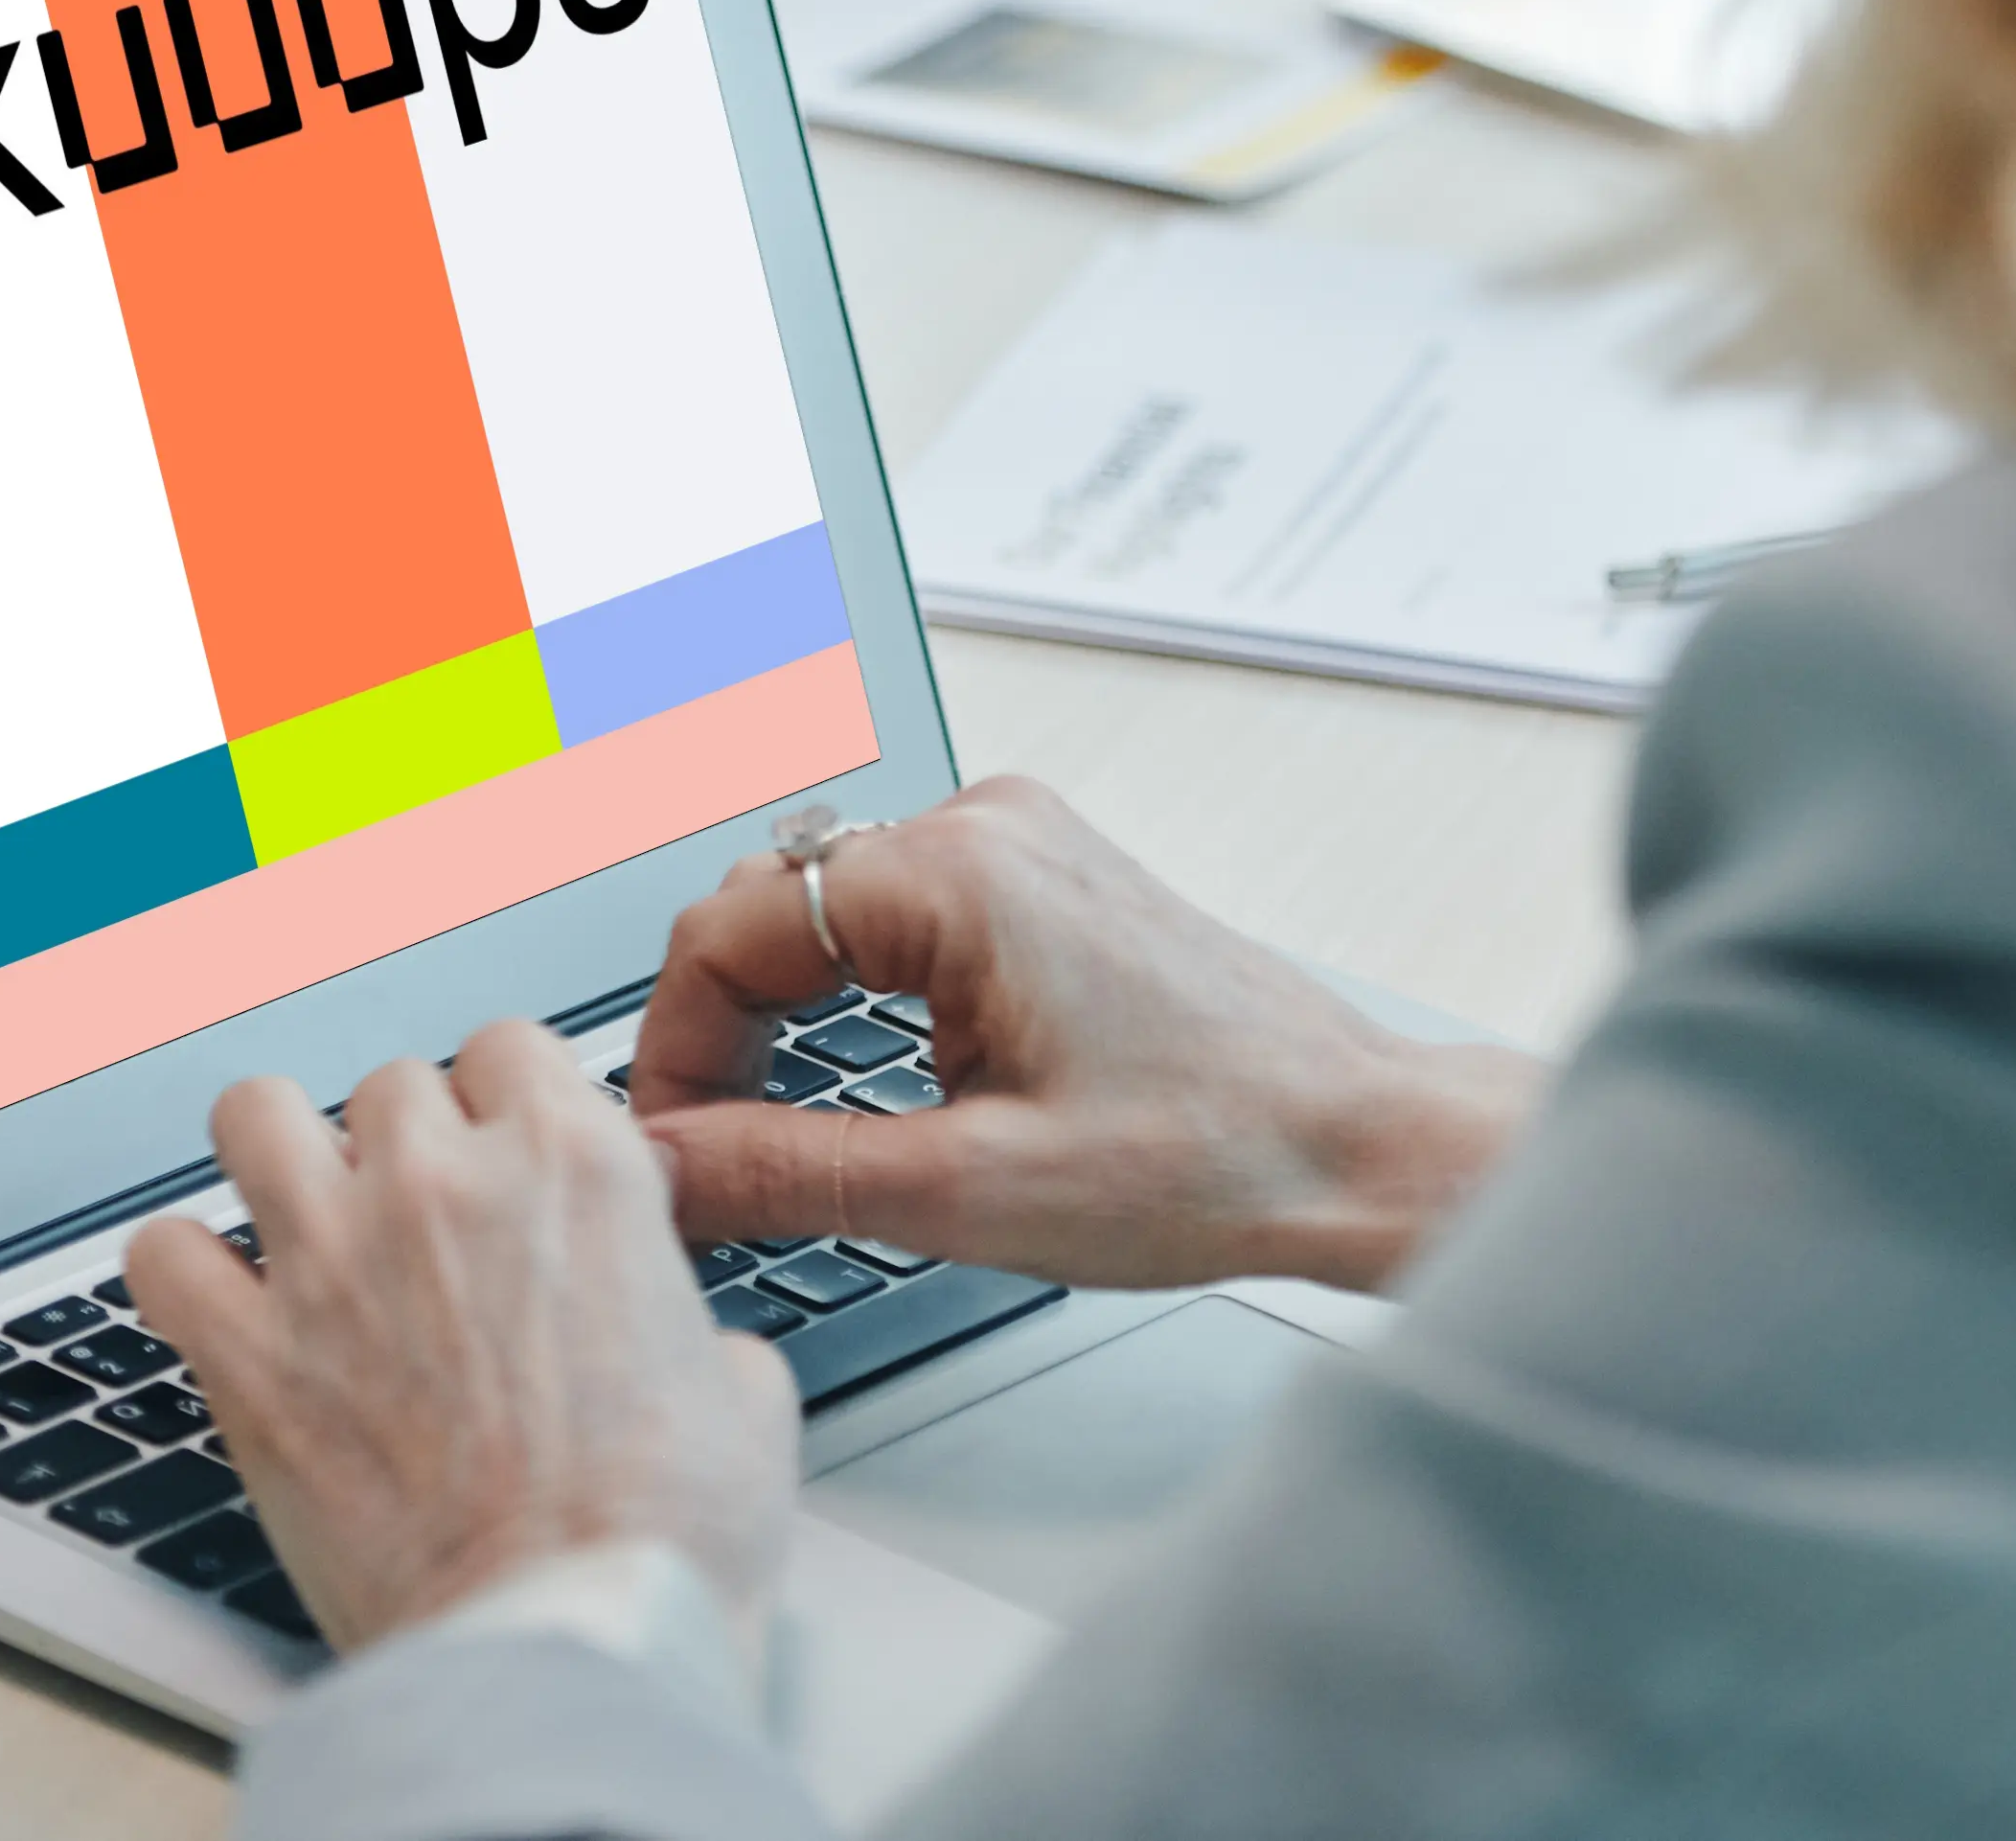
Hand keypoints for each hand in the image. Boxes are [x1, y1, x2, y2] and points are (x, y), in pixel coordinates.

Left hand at [130, 1026, 797, 1653]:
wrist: (568, 1644)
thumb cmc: (659, 1540)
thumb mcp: (744, 1396)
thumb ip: (693, 1325)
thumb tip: (689, 1346)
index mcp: (574, 1168)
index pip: (508, 1049)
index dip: (508, 1108)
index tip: (506, 1159)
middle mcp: (441, 1185)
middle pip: (390, 1084)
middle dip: (405, 1146)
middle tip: (422, 1226)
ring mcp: (331, 1262)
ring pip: (257, 1114)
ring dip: (281, 1158)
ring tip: (303, 1218)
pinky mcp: (247, 1360)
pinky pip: (161, 1252)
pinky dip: (183, 1271)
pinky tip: (220, 1305)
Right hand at [632, 779, 1545, 1296]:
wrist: (1354, 1147)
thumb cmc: (1214, 1155)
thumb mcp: (969, 1189)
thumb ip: (787, 1171)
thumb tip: (661, 1168)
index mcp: (960, 870)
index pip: (727, 927)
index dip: (672, 1047)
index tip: (668, 1145)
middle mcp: (988, 826)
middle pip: (769, 907)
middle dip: (721, 1032)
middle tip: (710, 1156)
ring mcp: (1023, 847)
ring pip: (828, 914)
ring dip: (785, 1017)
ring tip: (779, 1135)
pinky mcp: (1049, 885)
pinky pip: (897, 921)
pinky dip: (854, 1001)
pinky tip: (869, 1089)